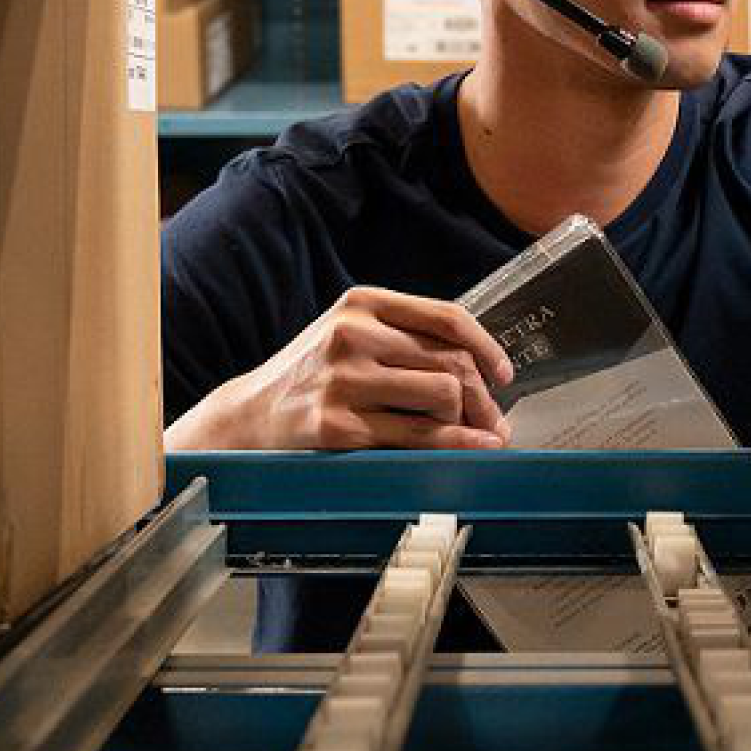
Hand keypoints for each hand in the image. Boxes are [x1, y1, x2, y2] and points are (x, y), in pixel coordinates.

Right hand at [193, 286, 514, 450]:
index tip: (503, 373)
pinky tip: (475, 447)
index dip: (486, 347)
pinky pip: (418, 435)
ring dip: (470, 420)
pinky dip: (457, 443)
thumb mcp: (349, 336)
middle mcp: (353, 335)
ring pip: (442, 395)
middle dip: (484, 396)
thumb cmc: (311, 377)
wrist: (247, 417)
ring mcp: (344, 380)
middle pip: (450, 361)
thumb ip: (405, 338)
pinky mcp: (339, 426)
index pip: (447, 317)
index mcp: (362, 303)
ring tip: (477, 435)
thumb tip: (480, 366)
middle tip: (496, 420)